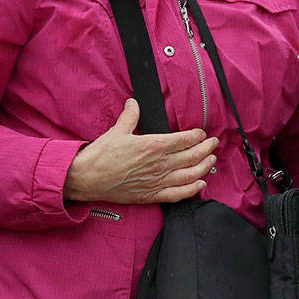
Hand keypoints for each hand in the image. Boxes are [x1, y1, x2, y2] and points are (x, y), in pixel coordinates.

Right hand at [63, 99, 218, 203]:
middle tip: (214, 143)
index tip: (202, 133)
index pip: (185, 139)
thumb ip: (130, 115)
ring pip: (190, 175)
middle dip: (207, 148)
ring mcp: (157, 181)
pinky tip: (200, 184)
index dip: (197, 135)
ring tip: (211, 160)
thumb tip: (134, 103)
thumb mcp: (117, 130)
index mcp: (154, 146)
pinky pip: (178, 194)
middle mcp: (159, 164)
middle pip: (193, 156)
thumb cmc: (100, 155)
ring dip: (204, 167)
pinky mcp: (151, 195)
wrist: (85, 179)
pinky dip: (192, 190)